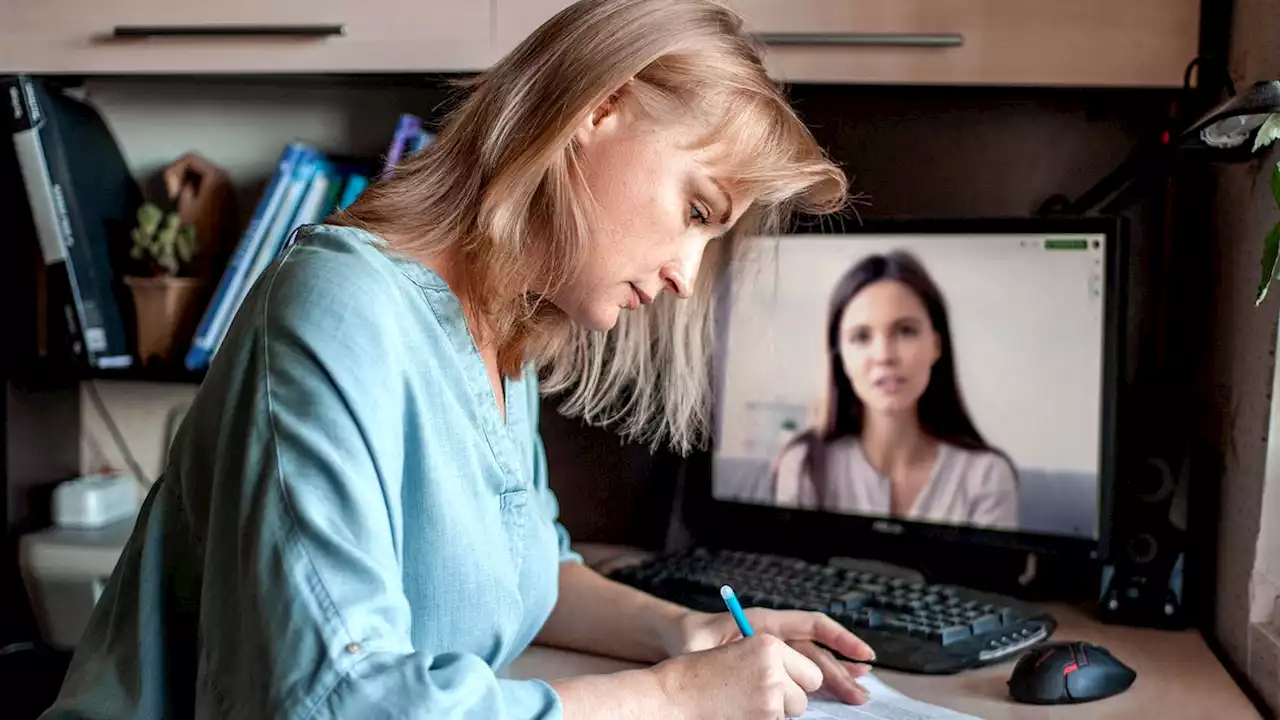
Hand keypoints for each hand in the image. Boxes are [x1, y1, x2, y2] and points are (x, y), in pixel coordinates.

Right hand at [649, 633, 822, 719]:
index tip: (787, 682)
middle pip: (806, 694)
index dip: (798, 679)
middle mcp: (774, 669)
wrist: (672, 697)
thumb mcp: (739, 653)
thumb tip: (809, 682)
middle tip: (761, 695)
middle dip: (790, 698)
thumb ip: (771, 662)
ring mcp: (770, 697)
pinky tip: (738, 712)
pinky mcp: (765, 719)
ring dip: (775, 711)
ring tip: (743, 702)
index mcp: (768, 645)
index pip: (810, 670)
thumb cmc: (700, 675)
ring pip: (793, 712)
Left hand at [664, 608, 875, 704]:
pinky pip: (802, 671)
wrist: (681, 638)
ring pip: (813, 663)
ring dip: (836, 678)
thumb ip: (717, 655)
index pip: (811, 624)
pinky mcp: (772, 663)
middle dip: (840, 672)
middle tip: (858, 694)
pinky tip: (841, 687)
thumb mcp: (699, 644)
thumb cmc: (690, 637)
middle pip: (816, 652)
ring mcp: (776, 649)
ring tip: (858, 694)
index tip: (861, 653)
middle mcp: (775, 634)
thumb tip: (731, 670)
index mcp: (764, 622)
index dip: (839, 637)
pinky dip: (822, 680)